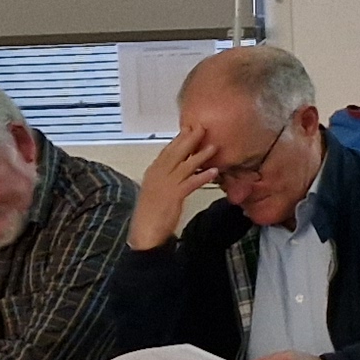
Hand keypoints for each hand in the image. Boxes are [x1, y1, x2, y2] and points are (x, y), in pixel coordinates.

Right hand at [133, 124, 215, 249]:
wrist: (144, 232)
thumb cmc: (152, 213)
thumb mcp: (157, 190)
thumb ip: (167, 178)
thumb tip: (180, 170)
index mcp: (153, 172)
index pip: (167, 151)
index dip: (179, 139)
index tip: (190, 128)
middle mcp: (157, 174)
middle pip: (176, 152)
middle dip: (190, 139)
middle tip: (203, 127)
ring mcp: (164, 184)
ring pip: (185, 165)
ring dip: (200, 155)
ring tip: (214, 146)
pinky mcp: (172, 196)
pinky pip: (190, 183)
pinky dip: (202, 176)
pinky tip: (214, 171)